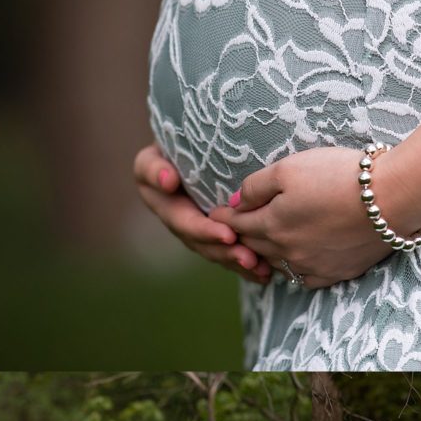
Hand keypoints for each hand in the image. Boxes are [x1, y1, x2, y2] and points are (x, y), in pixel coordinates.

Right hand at [134, 144, 271, 284]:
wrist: (186, 152)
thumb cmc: (169, 149)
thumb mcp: (153, 157)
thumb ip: (154, 169)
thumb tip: (168, 182)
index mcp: (166, 208)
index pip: (186, 224)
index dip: (206, 232)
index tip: (228, 235)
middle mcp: (182, 226)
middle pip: (206, 245)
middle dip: (228, 254)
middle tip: (250, 259)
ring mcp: (200, 232)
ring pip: (221, 253)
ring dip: (241, 264)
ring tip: (262, 270)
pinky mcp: (219, 234)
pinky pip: (232, 251)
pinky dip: (249, 264)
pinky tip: (268, 272)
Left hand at [209, 146, 412, 289]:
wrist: (392, 198)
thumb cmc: (339, 176)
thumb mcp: (289, 168)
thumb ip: (256, 187)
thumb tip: (234, 203)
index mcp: (271, 225)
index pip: (236, 224)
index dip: (224, 216)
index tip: (216, 212)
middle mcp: (287, 253)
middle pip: (254, 246)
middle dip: (241, 235)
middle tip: (233, 228)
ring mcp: (312, 267)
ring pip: (278, 264)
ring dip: (267, 253)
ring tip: (262, 242)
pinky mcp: (337, 273)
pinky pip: (305, 277)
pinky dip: (295, 268)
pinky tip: (297, 259)